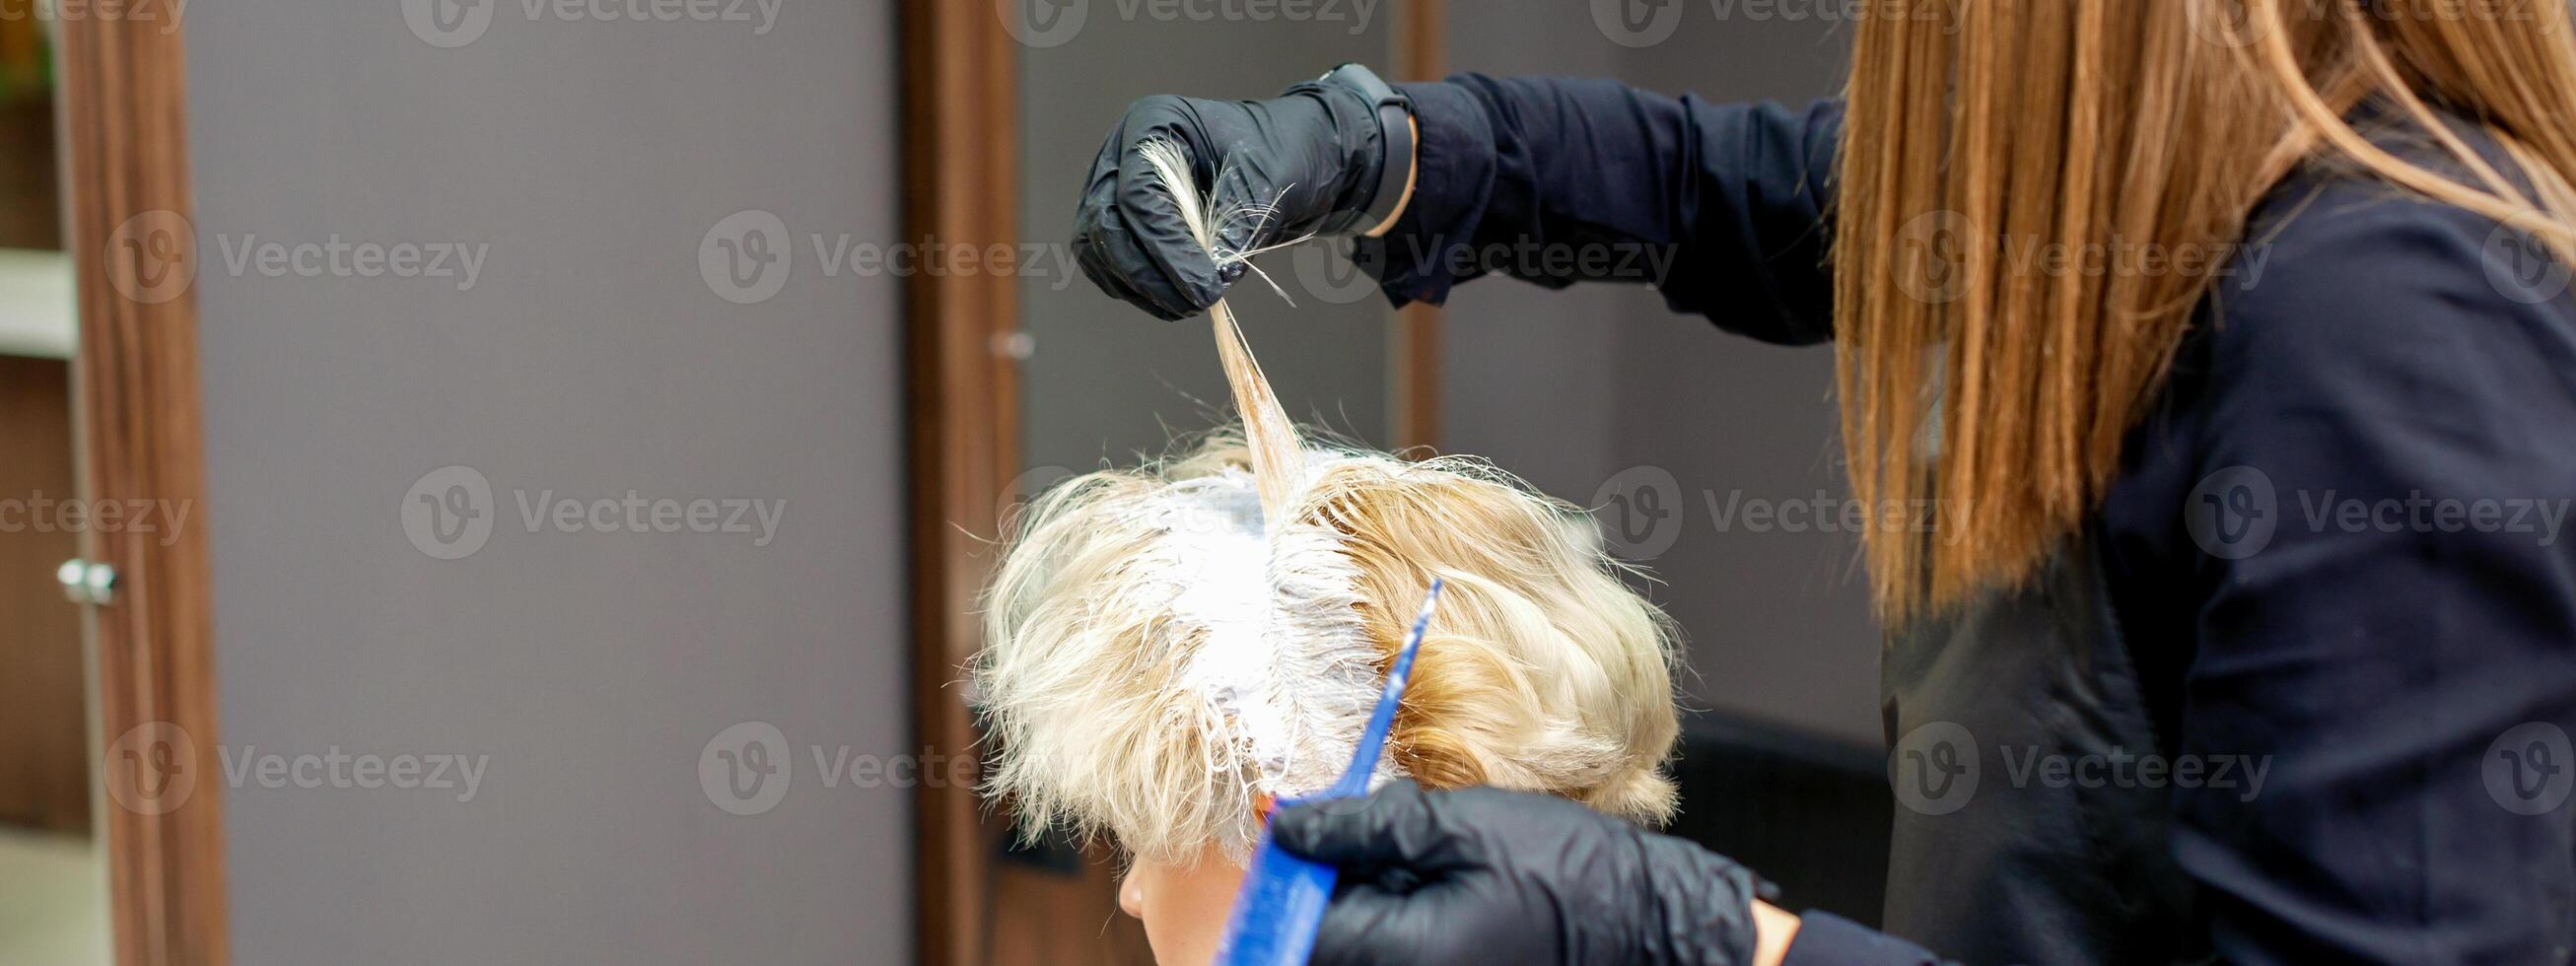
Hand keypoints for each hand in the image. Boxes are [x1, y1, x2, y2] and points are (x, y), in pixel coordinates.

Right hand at [1072, 72, 1396, 319]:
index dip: (1167, 246)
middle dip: (1148, 273)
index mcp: (1153, 124)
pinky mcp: (1120, 224)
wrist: (1286, 157)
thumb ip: (1237, 222)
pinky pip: (1109, 265)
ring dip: (1140, 287)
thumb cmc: (1279, 150)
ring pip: (1099, 249)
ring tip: (1191, 305)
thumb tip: (1213, 272)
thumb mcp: (1268, 178)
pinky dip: (1138, 290)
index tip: (1206, 285)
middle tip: (1198, 301)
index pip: (1137, 194)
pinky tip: (1175, 302)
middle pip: (1106, 223)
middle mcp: (1121, 154)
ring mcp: (1113, 189)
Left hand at [1271, 784, 1769, 965]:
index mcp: (1402, 956)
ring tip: (1410, 864)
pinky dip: (1391, 923)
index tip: (1296, 831)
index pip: (1300, 929)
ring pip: (1356, 949)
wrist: (1651, 924)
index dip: (1288, 876)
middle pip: (1320, 945)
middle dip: (1324, 892)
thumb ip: (1367, 830)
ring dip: (1360, 906)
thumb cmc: (1569, 874)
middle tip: (1356, 838)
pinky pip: (1395, 953)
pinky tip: (1425, 889)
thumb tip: (1291, 829)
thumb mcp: (1462, 828)